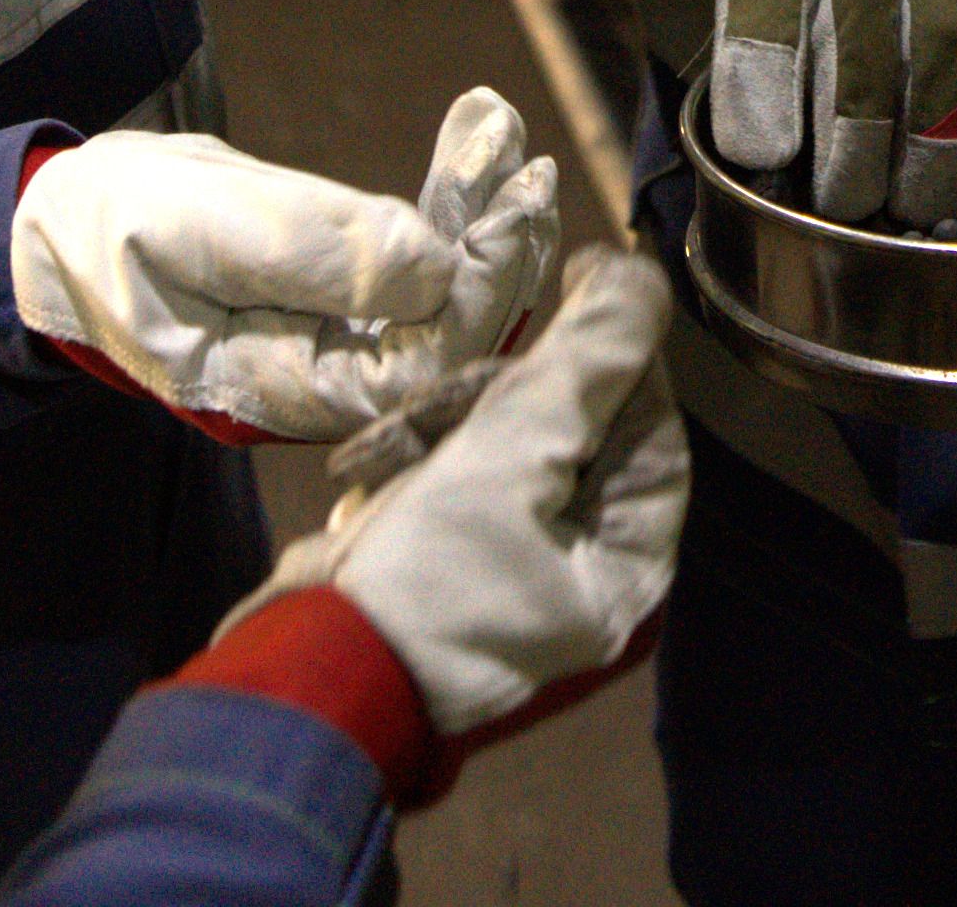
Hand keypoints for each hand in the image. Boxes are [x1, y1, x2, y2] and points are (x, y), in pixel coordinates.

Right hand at [11, 89, 558, 444]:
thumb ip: (310, 252)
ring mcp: (328, 350)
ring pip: (437, 302)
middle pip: (442, 341)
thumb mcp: (197, 225)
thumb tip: (433, 268)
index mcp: (272, 392)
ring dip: (483, 223)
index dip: (474, 296)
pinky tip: (477, 140)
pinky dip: (449, 208)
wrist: (57, 225)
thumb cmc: (109, 226)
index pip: (411, 368)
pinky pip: (412, 269)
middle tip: (530, 174)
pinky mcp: (335, 308)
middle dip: (498, 258)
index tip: (511, 214)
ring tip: (507, 144)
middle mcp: (314, 387)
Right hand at [213, 248, 689, 800]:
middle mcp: (589, 570)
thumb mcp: (509, 457)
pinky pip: (458, 484)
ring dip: (440, 432)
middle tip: (435, 403)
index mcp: (629, 560)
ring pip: (506, 448)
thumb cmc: (426, 575)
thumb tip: (641, 278)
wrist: (309, 678)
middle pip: (573, 431)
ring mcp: (522, 571)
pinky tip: (362, 480)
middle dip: (495, 400)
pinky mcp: (459, 565)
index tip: (576, 280)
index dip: (610, 351)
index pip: (647, 424)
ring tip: (376, 458)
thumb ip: (583, 365)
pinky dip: (412, 469)